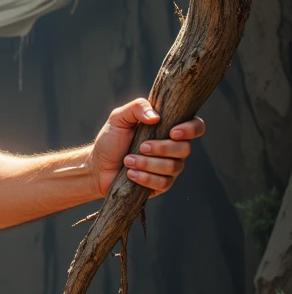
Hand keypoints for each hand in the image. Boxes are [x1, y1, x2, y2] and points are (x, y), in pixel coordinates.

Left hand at [89, 97, 205, 197]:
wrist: (98, 166)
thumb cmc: (111, 139)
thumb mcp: (119, 118)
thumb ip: (137, 108)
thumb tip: (156, 118)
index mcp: (168, 128)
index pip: (196, 126)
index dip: (191, 129)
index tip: (172, 132)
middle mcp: (174, 148)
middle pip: (185, 149)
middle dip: (161, 148)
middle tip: (140, 147)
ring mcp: (170, 168)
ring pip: (174, 167)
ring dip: (148, 163)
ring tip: (128, 160)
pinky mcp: (162, 185)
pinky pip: (164, 183)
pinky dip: (145, 178)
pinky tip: (130, 174)